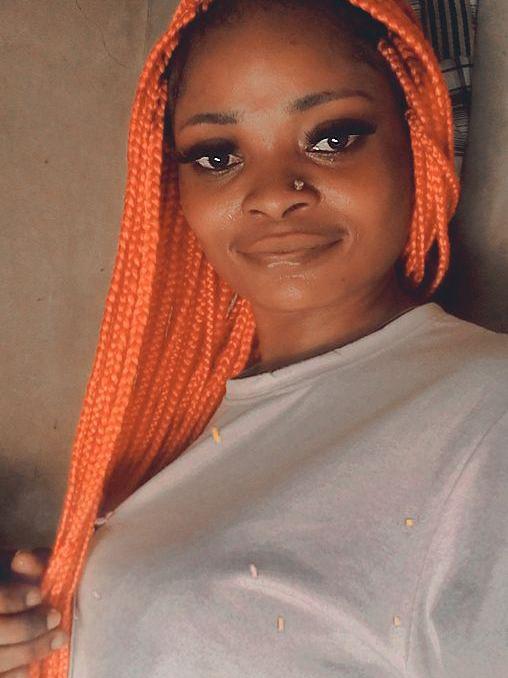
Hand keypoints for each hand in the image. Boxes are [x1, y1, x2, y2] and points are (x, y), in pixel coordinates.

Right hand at [0, 548, 68, 676]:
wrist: (7, 610)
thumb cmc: (7, 579)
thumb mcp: (10, 566)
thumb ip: (25, 563)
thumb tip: (25, 558)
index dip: (12, 598)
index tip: (38, 594)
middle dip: (27, 627)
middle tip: (55, 617)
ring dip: (29, 650)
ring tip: (58, 638)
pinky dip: (12, 675)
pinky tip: (29, 668)